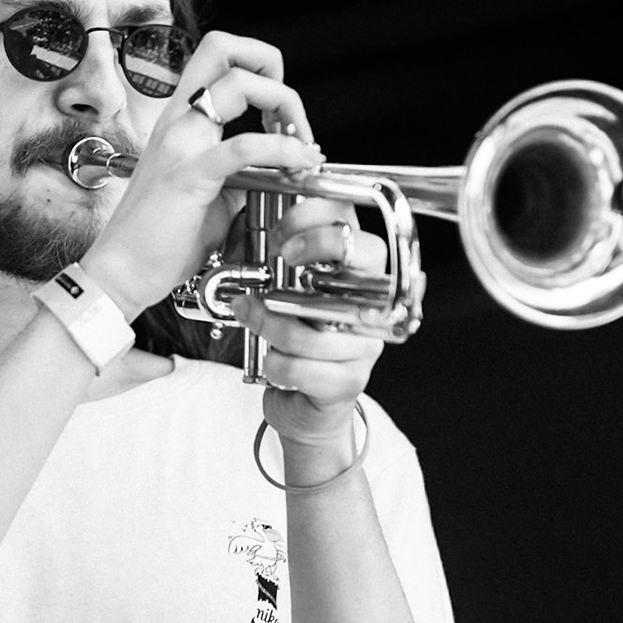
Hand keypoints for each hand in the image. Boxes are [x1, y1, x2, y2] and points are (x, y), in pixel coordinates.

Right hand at [81, 31, 321, 317]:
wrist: (121, 272)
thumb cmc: (157, 240)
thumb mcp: (210, 197)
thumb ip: (240, 178)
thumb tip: (275, 173)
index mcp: (179, 120)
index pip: (217, 57)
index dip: (259, 71)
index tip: (280, 116)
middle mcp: (177, 120)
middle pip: (224, 47)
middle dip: (272, 67)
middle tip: (292, 118)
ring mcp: (180, 143)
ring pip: (239, 83)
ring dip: (285, 104)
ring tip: (302, 145)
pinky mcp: (189, 175)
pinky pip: (243, 146)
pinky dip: (284, 151)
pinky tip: (299, 167)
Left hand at [233, 196, 389, 458]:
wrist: (306, 406)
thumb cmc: (297, 342)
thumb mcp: (290, 290)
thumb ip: (284, 256)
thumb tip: (253, 217)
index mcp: (357, 272)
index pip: (353, 222)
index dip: (315, 216)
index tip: (280, 232)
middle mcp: (372, 303)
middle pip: (366, 256)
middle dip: (317, 246)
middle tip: (282, 257)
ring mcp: (365, 344)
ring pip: (317, 323)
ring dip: (270, 321)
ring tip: (249, 315)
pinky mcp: (349, 381)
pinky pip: (305, 367)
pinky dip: (276, 364)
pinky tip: (270, 360)